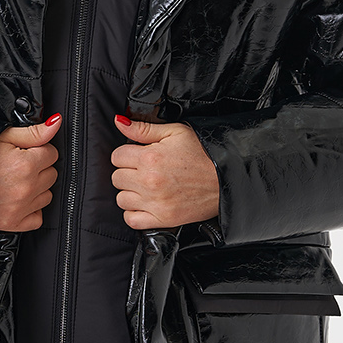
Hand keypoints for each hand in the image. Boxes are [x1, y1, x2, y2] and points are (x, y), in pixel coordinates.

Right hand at [0, 115, 61, 233]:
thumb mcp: (3, 138)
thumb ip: (34, 132)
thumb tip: (56, 123)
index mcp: (26, 164)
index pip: (52, 153)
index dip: (38, 151)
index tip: (24, 153)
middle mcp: (27, 187)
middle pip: (52, 174)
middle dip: (38, 169)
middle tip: (17, 168)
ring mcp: (21, 208)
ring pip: (47, 195)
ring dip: (36, 189)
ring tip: (15, 183)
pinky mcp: (14, 224)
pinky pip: (38, 218)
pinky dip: (30, 210)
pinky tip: (17, 200)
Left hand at [110, 114, 219, 230]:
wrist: (226, 178)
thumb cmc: (203, 154)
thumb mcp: (176, 132)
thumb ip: (143, 128)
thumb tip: (119, 122)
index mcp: (151, 157)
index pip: (116, 156)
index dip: (126, 154)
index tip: (137, 156)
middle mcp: (149, 181)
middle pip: (117, 177)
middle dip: (128, 172)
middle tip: (144, 170)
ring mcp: (155, 202)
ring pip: (121, 199)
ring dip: (130, 192)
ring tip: (146, 187)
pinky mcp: (162, 219)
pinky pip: (131, 220)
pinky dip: (134, 213)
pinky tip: (145, 203)